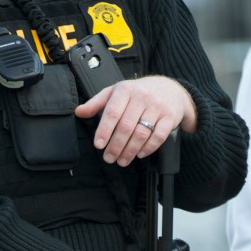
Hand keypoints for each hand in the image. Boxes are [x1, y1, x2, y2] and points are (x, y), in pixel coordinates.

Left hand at [74, 75, 197, 166]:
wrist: (171, 89)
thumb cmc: (139, 92)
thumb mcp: (116, 92)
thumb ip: (97, 102)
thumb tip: (79, 112)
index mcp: (125, 90)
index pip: (112, 112)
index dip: (104, 130)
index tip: (99, 145)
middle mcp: (142, 97)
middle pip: (126, 126)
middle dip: (116, 146)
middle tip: (109, 158)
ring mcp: (157, 107)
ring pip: (141, 133)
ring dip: (130, 151)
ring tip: (122, 161)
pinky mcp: (170, 117)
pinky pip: (158, 137)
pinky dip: (148, 148)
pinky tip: (139, 154)